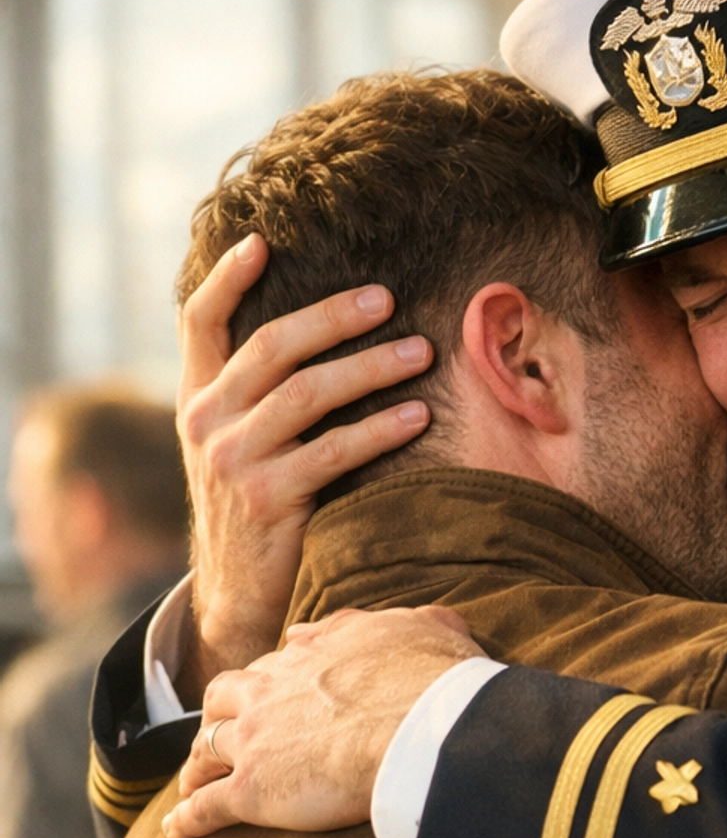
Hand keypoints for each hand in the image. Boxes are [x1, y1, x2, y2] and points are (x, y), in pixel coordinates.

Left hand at [163, 606, 479, 837]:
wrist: (419, 728)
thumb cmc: (431, 681)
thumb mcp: (423, 630)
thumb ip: (395, 622)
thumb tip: (381, 621)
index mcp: (309, 657)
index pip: (274, 666)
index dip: (267, 682)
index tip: (265, 694)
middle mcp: (270, 693)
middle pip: (224, 700)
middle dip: (217, 716)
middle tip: (219, 734)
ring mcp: (254, 741)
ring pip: (206, 749)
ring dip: (196, 765)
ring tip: (191, 783)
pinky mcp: (251, 791)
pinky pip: (206, 807)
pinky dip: (188, 819)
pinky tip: (176, 831)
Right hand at [175, 235, 435, 698]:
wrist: (236, 597)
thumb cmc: (255, 512)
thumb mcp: (235, 448)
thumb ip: (254, 397)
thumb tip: (317, 340)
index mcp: (196, 400)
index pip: (198, 322)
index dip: (226, 278)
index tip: (261, 240)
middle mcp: (206, 423)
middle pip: (271, 347)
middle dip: (333, 316)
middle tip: (386, 298)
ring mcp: (233, 461)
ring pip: (307, 394)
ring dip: (370, 367)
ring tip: (420, 351)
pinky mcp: (268, 501)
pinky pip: (333, 452)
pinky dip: (380, 429)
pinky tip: (418, 415)